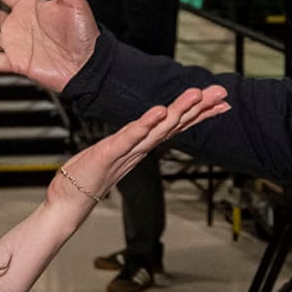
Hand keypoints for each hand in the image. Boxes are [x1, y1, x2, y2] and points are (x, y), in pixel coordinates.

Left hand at [51, 85, 228, 209]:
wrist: (70, 199)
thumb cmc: (90, 174)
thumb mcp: (117, 149)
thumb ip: (134, 137)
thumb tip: (148, 125)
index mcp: (143, 144)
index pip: (176, 124)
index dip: (199, 113)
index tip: (221, 102)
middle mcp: (140, 147)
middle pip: (175, 124)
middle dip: (199, 108)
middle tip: (221, 92)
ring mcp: (127, 151)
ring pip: (159, 129)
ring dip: (179, 111)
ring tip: (195, 95)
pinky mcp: (110, 153)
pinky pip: (130, 137)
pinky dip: (145, 124)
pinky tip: (158, 111)